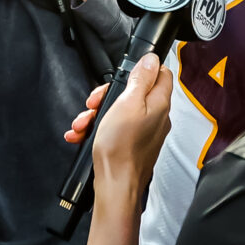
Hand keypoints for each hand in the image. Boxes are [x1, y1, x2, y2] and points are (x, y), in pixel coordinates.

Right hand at [62, 54, 174, 212]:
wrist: (115, 185)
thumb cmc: (120, 148)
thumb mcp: (127, 103)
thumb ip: (141, 79)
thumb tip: (152, 60)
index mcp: (159, 103)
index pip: (161, 74)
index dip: (141, 70)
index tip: (123, 75)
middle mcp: (155, 117)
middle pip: (134, 92)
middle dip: (108, 95)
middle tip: (94, 103)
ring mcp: (144, 132)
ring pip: (120, 111)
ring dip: (98, 114)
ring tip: (84, 123)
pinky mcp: (132, 145)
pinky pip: (114, 129)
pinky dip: (98, 130)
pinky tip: (83, 134)